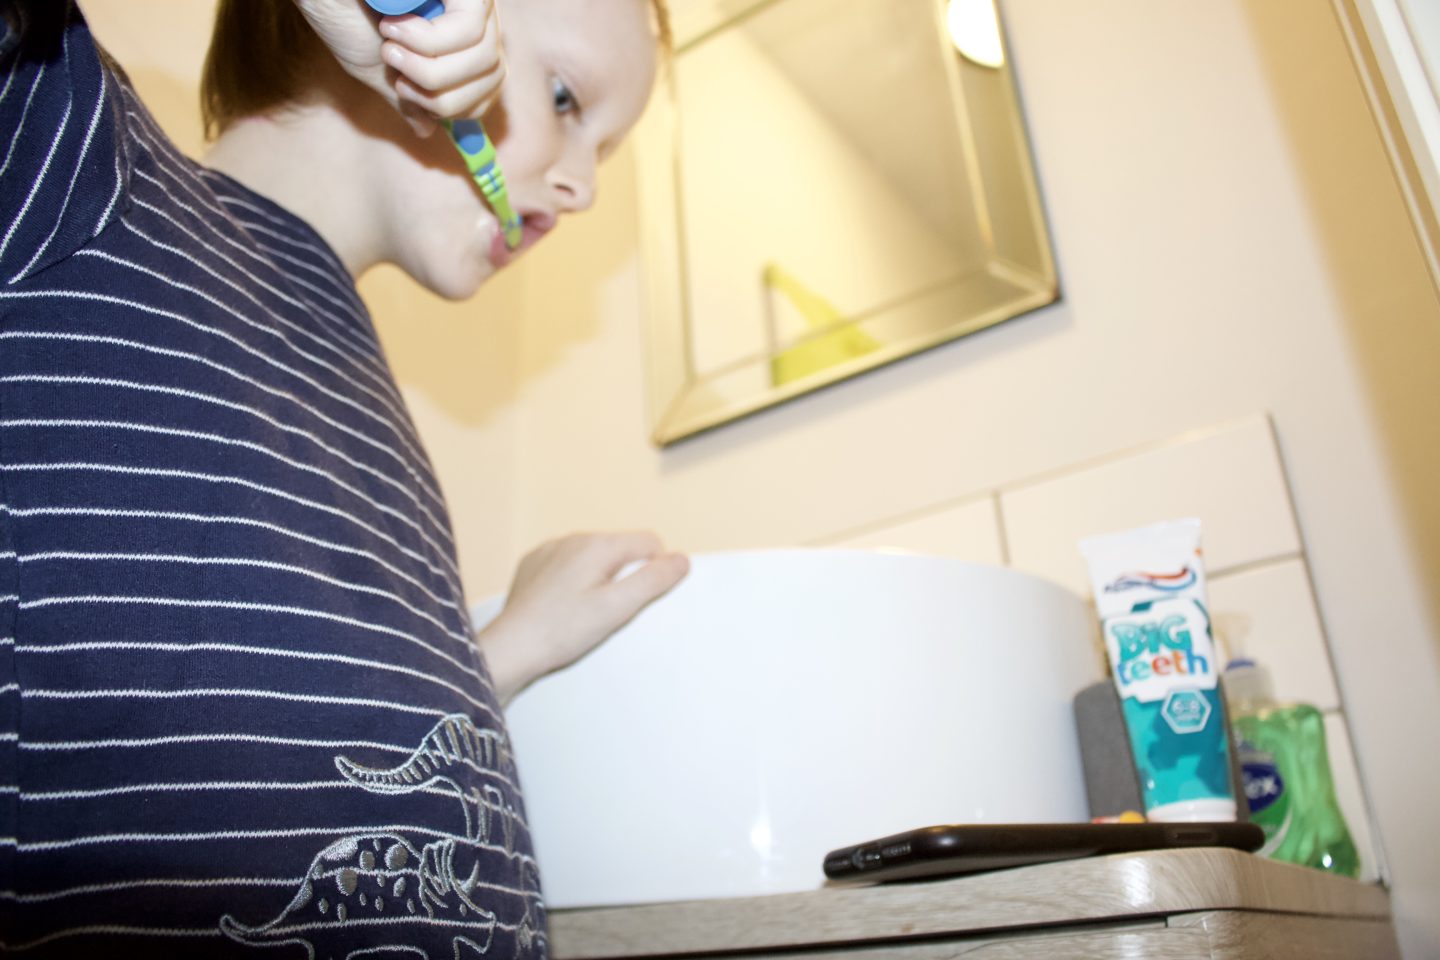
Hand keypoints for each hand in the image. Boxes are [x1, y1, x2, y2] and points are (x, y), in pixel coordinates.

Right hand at [292, 0, 504, 136]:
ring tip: (389, 44)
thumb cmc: (343, 16)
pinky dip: (430, 41)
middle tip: (396, 74)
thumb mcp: (379, 68)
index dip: (462, 105)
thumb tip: (428, 130)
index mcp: (463, 33)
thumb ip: (407, 97)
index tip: (412, 96)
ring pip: (484, 54)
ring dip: (429, 67)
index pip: (494, 81)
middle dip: (440, 92)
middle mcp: (477, 11)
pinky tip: (393, 24)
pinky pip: (470, 27)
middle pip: (493, 72)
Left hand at [476, 533, 689, 703]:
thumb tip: (681, 559)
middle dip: (624, 576)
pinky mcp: (533, 564)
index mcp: (597, 545)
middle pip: (622, 549)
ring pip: (594, 556)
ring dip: (599, 578)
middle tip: (607, 612)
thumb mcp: (617, 609)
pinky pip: (568, 564)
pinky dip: (573, 581)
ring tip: (584, 612)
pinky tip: (563, 607)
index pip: (650, 542)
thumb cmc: (562, 631)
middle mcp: (573, 538)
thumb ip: (653, 581)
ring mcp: (550, 549)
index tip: (634, 601)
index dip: (653, 572)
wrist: (511, 647)